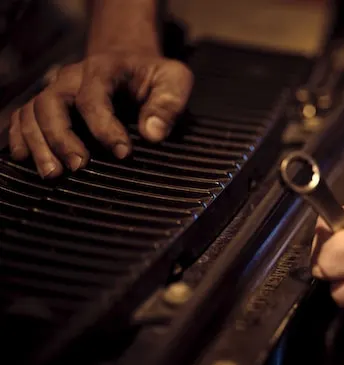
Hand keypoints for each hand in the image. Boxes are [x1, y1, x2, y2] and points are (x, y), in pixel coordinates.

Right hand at [9, 53, 192, 177]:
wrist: (131, 61)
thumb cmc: (154, 76)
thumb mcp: (174, 80)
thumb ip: (168, 104)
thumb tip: (153, 134)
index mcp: (104, 68)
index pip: (94, 96)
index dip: (105, 127)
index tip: (123, 154)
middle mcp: (72, 77)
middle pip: (52, 103)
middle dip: (62, 138)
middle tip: (78, 167)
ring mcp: (57, 90)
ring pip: (32, 112)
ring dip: (39, 144)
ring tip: (53, 173)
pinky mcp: (49, 104)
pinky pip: (22, 116)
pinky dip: (19, 136)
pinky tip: (24, 159)